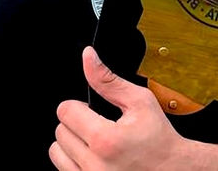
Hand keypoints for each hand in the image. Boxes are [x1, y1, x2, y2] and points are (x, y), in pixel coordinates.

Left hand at [50, 47, 211, 170]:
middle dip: (76, 123)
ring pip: (56, 152)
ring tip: (93, 142)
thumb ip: (108, 80)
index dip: (78, 105)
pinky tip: (93, 157)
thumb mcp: (139, 102)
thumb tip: (88, 57)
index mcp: (106, 140)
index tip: (90, 110)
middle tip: (98, 126)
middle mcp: (95, 165)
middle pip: (60, 131)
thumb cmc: (161, 140)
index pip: (65, 110)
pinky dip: (74, 162)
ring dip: (71, 143)